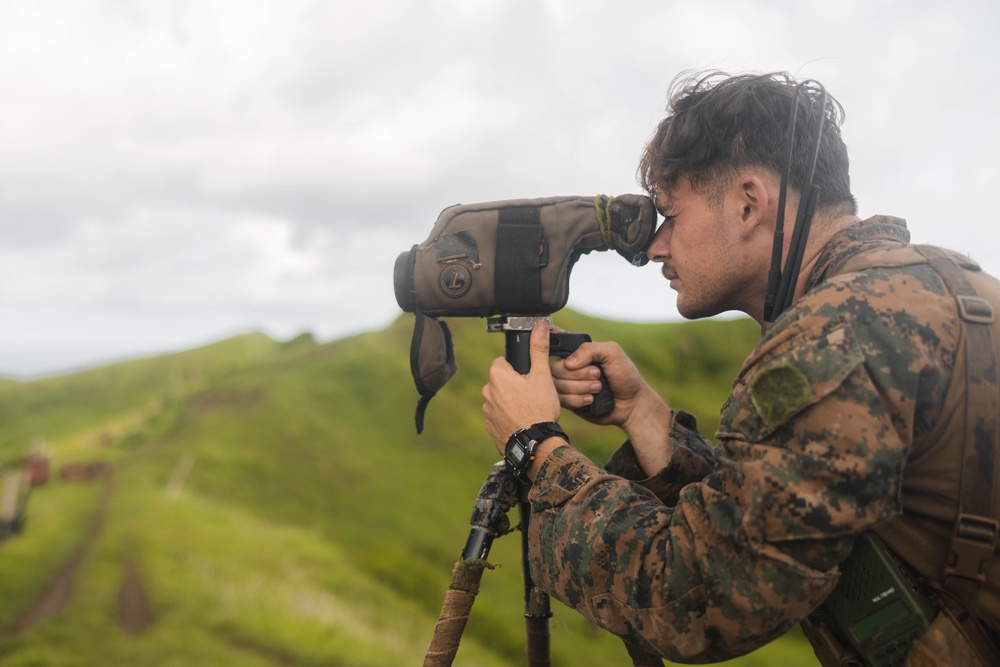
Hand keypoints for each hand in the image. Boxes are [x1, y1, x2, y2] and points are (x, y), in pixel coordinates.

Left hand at [481, 321, 561, 452]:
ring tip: (530, 409)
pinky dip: (510, 417)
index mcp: (497, 375)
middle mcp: (487, 391)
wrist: (535, 444)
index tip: (531, 377)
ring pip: (502, 398)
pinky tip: (523, 421)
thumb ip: (539, 349)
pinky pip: (500, 416)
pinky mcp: (489, 426)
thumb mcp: (542, 376)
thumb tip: (540, 326)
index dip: (520, 368)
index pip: (505, 362)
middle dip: (516, 385)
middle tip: (533, 394)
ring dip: (512, 401)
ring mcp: (487, 411)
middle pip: (504, 381)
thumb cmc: (539, 409)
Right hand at [552, 339, 673, 473]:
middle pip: (556, 367)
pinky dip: (578, 400)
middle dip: (579, 374)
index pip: (555, 343)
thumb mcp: (612, 353)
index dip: (554, 347)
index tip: (568, 356)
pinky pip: (562, 400)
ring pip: (558, 385)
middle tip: (598, 375)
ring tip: (598, 388)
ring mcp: (567, 385)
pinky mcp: (568, 402)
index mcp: (578, 352)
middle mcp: (570, 367)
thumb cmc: (625, 375)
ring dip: (581, 387)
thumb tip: (569, 362)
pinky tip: (591, 400)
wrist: (631, 404)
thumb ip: (590, 350)